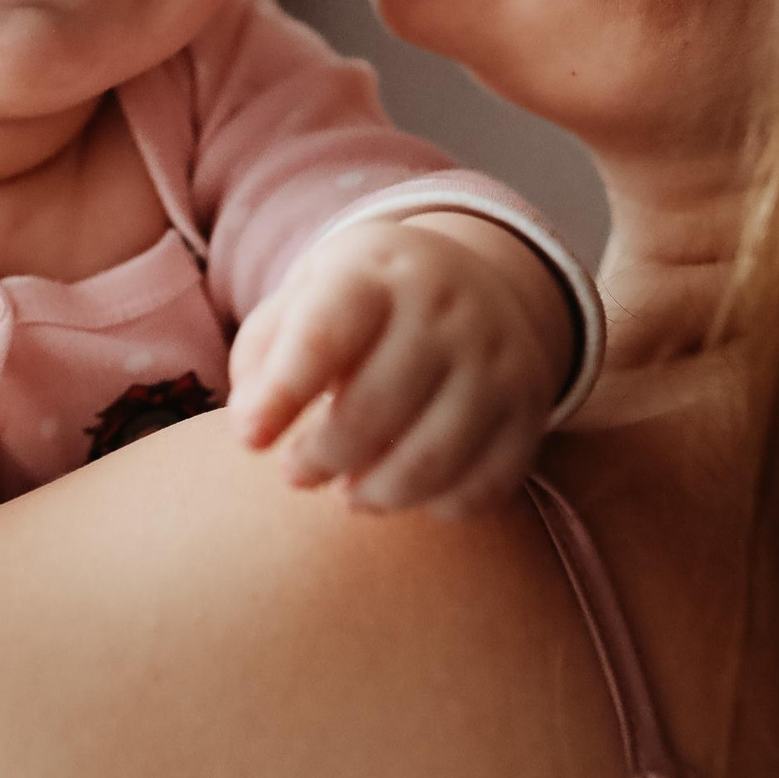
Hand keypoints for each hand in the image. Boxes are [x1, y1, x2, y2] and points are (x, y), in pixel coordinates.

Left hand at [226, 211, 573, 517]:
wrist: (473, 280)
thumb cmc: (359, 302)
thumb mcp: (304, 296)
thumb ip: (262, 355)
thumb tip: (253, 427)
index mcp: (377, 271)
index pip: (323, 336)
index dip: (279, 397)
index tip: (249, 438)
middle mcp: (447, 309)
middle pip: (373, 409)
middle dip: (318, 457)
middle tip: (294, 471)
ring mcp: (497, 359)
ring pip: (431, 459)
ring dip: (373, 494)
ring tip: (344, 490)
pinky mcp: (529, 409)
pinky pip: (484, 486)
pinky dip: (435, 506)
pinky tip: (403, 488)